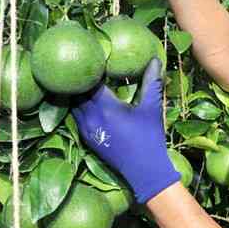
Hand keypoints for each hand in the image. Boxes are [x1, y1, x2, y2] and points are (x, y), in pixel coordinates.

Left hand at [71, 58, 178, 203]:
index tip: (94, 56)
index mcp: (106, 106)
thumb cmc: (149, 138)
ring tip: (81, 80)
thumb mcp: (152, 108)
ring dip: (76, 93)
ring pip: (73, 105)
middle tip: (84, 65)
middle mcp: (91, 117)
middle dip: (80, 79)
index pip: (90, 81)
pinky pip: (75, 116)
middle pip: (77, 91)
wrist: (144, 171)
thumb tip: (155, 59)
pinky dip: (77, 106)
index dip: (91, 68)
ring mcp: (87, 128)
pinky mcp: (87, 138)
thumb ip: (151, 82)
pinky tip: (83, 100)